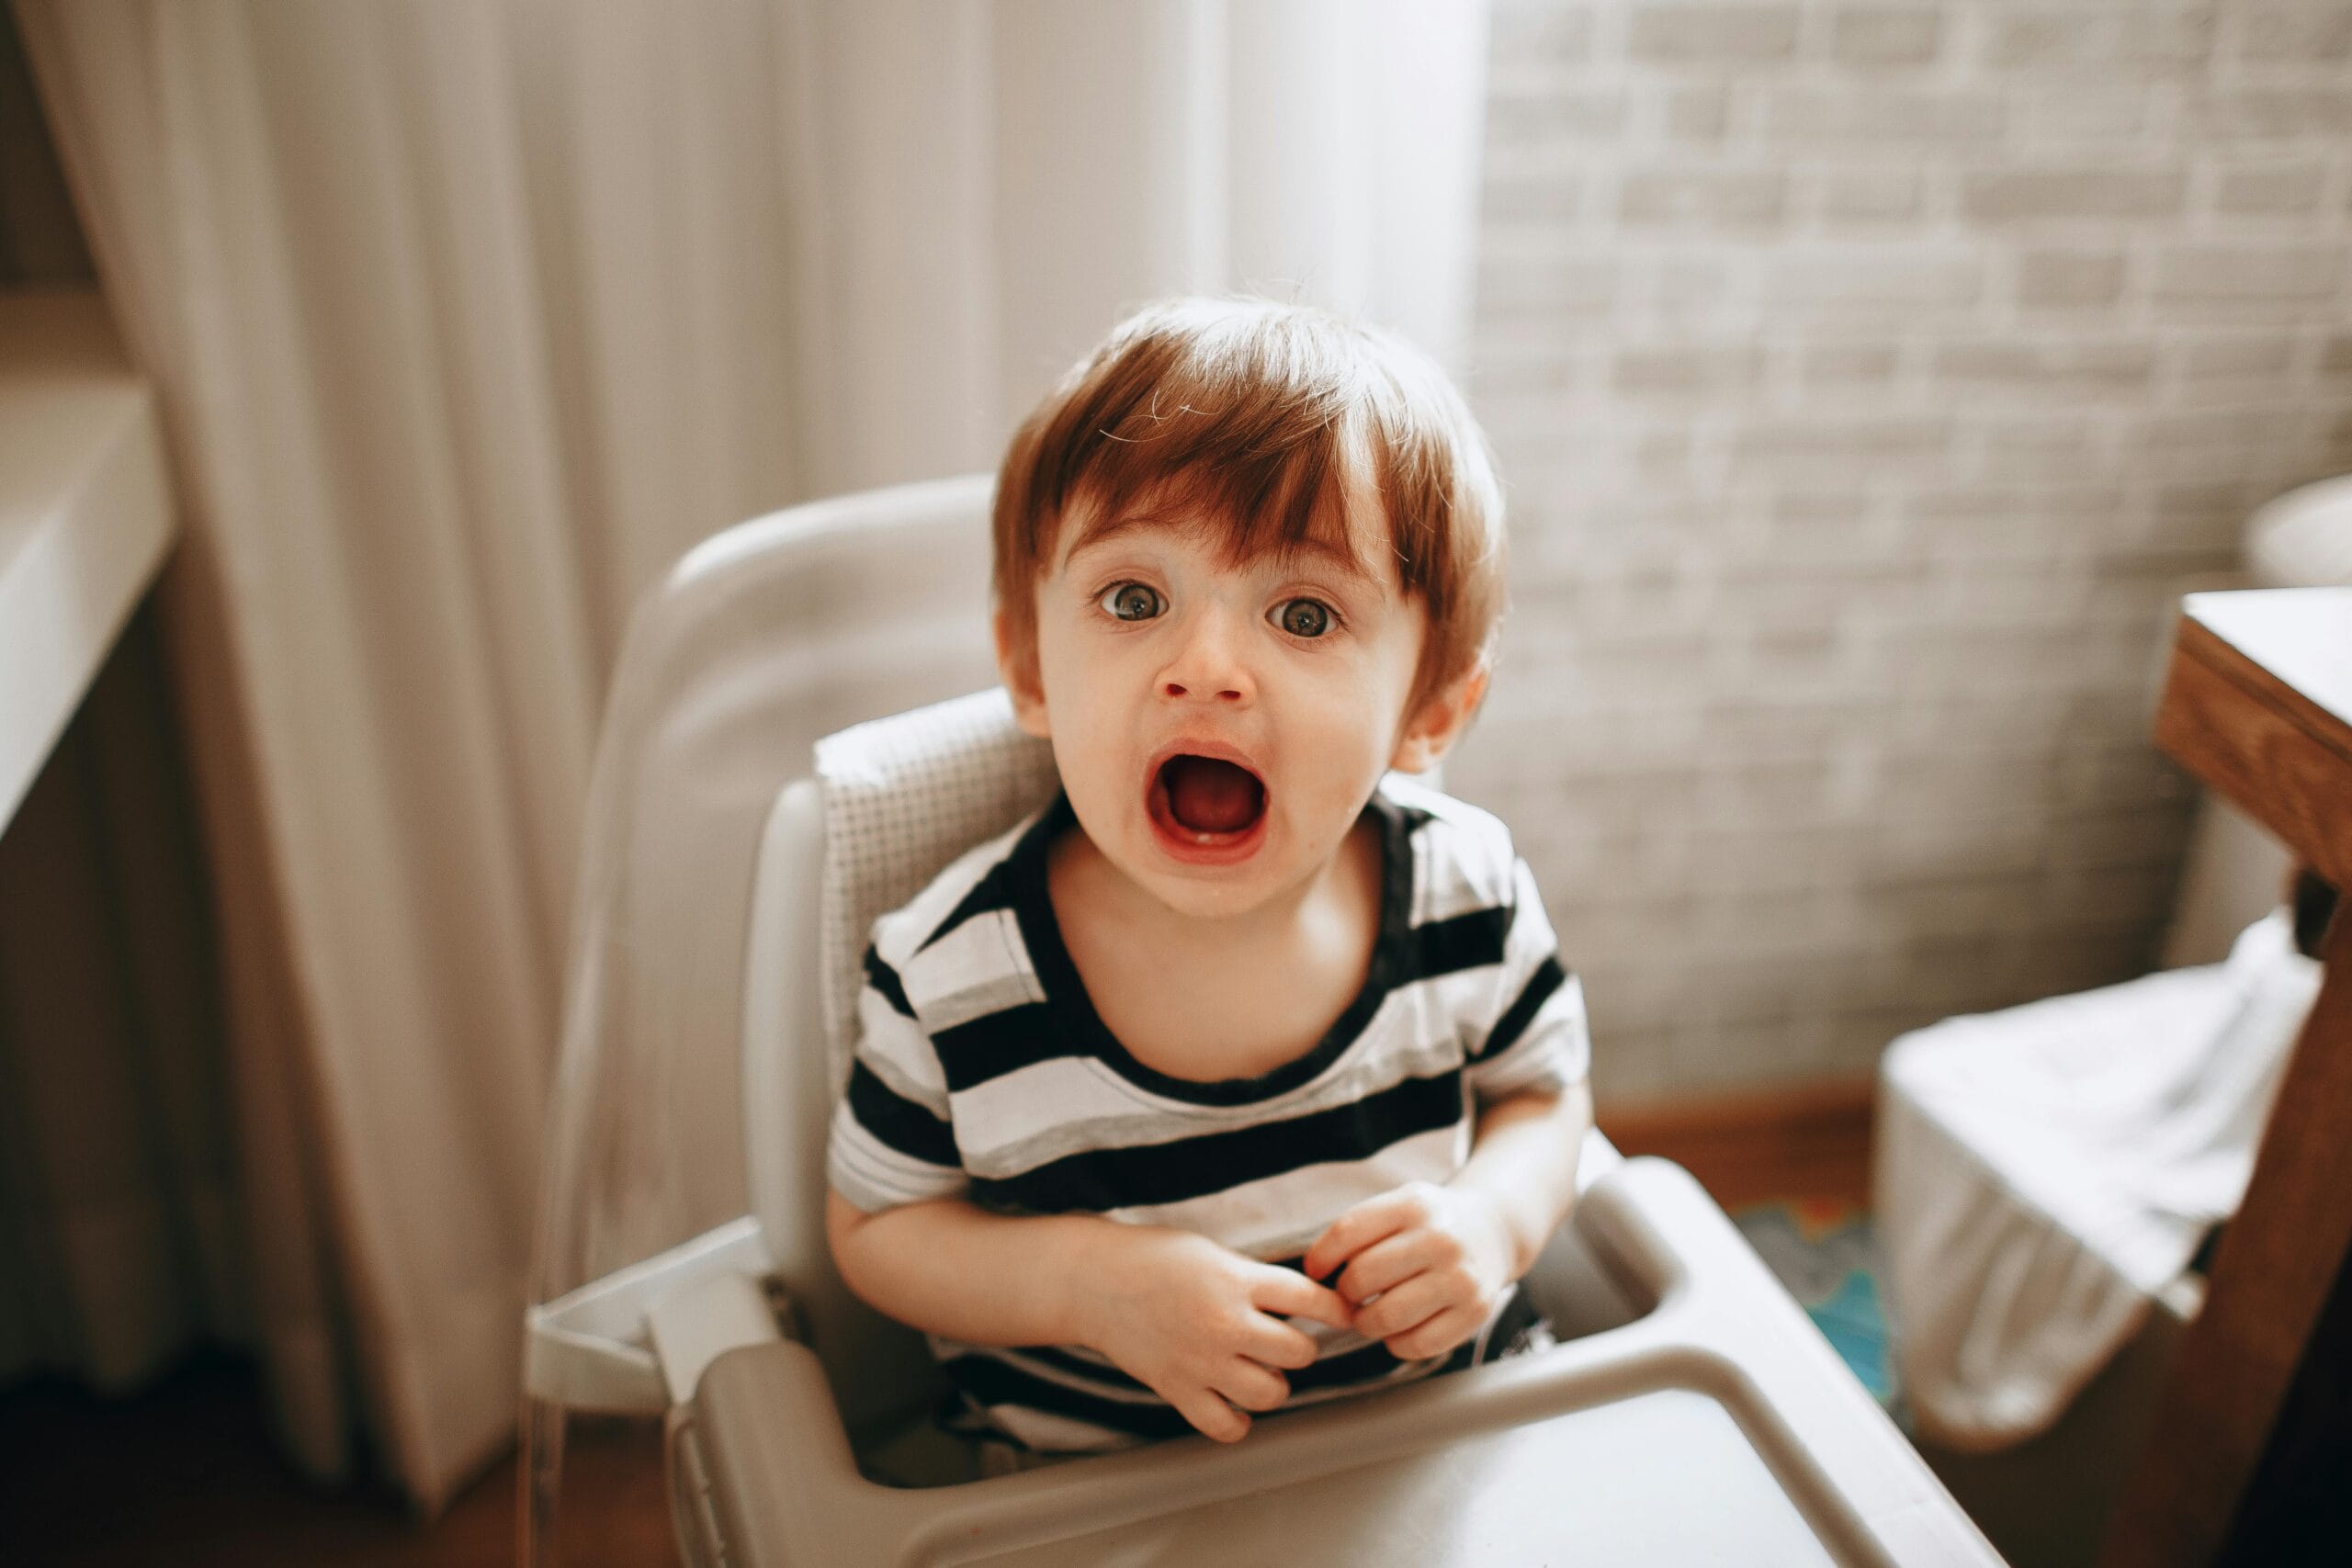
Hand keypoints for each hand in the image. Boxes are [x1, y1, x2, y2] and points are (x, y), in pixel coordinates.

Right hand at [1072, 1224, 1352, 1443]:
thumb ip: (1255, 1278)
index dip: (1336, 1309)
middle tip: (1286, 1341)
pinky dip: (1238, 1422)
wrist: (1095, 1281)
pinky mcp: (1178, 1390)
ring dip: (1273, 1384)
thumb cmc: (1155, 1258)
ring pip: (1270, 1394)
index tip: (1341, 1314)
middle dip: (1301, 1348)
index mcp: (1238, 1281)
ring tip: (1259, 1371)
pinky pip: (1225, 1427)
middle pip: (1299, 1353)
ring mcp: (1202, 1361)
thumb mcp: (1214, 1254)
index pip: (1311, 1300)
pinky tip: (1235, 1406)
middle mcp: (1226, 1323)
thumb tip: (1302, 1302)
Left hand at [1302, 1181, 1514, 1361]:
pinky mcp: (1474, 1313)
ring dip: (1366, 1322)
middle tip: (1351, 1295)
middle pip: (1362, 1277)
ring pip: (1386, 1316)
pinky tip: (1400, 1328)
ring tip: (1370, 1314)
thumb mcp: (1400, 1205)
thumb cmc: (1431, 1224)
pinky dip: (1396, 1343)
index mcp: (1414, 1204)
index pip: (1347, 1232)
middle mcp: (1441, 1239)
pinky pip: (1416, 1344)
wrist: (1493, 1232)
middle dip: (1345, 1293)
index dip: (1321, 1257)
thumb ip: (1359, 1230)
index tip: (1316, 1271)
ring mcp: (1460, 1277)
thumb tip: (1313, 1271)